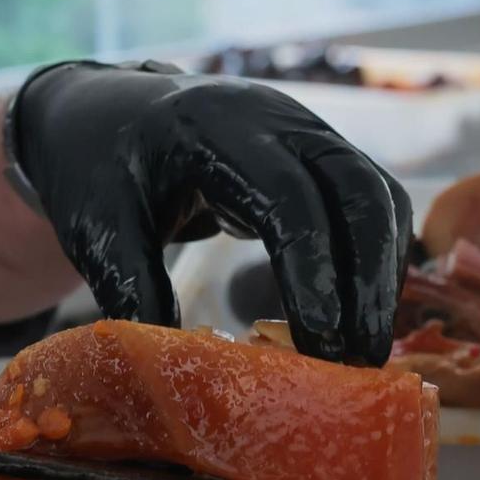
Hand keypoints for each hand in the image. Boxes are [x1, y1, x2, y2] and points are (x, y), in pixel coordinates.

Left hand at [7, 61, 412, 365]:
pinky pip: (372, 203)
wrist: (106, 111)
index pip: (289, 197)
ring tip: (368, 350)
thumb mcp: (97, 226)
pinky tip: (361, 315)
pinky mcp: (319, 155)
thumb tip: (184, 367)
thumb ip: (133, 287)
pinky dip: (376, 260)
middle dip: (368, 279)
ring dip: (382, 274)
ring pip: (378, 195)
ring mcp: (307, 131)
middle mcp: (277, 117)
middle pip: (358, 189)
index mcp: (214, 126)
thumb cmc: (97, 168)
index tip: (320, 342)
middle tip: (361, 360)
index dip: (313, 271)